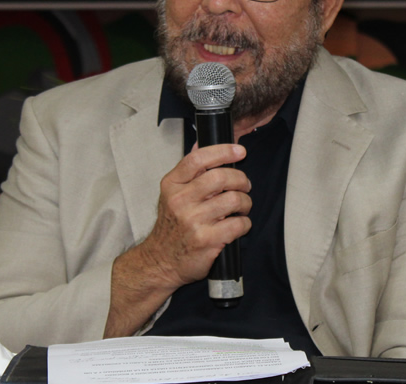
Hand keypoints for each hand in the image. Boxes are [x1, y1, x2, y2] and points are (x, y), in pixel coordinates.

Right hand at [139, 143, 251, 289]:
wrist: (160, 261)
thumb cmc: (171, 226)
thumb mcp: (171, 195)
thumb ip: (188, 172)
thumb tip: (201, 144)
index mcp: (172, 185)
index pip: (198, 159)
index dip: (223, 151)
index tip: (239, 151)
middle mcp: (180, 201)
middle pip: (220, 177)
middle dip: (240, 179)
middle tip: (244, 185)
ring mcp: (193, 221)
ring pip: (233, 200)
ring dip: (245, 202)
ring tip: (241, 207)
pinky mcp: (206, 240)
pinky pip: (238, 224)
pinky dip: (245, 223)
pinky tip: (238, 224)